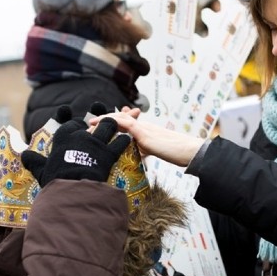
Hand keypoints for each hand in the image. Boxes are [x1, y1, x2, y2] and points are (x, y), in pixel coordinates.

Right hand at [35, 117, 130, 185]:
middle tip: (102, 124)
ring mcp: (96, 143)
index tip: (80, 124)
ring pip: (109, 126)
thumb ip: (34, 161)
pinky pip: (121, 141)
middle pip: (93, 122)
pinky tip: (127, 140)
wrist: (72, 189)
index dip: (76, 123)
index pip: (71, 124)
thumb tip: (24, 155)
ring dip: (113, 126)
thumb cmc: (55, 180)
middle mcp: (80, 136)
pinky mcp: (109, 153)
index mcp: (63, 137)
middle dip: (99, 121)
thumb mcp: (41, 170)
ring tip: (116, 127)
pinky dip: (124, 140)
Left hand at [89, 111, 205, 166]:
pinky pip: (126, 124)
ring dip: (104, 121)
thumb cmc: (176, 154)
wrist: (188, 152)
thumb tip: (136, 156)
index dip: (111, 124)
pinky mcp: (145, 134)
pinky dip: (114, 123)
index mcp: (145, 131)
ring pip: (120, 119)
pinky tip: (104, 126)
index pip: (125, 124)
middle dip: (103, 121)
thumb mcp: (155, 152)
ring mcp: (144, 129)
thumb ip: (144, 151)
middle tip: (88, 126)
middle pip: (119, 119)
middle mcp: (143, 126)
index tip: (97, 128)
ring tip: (91, 125)